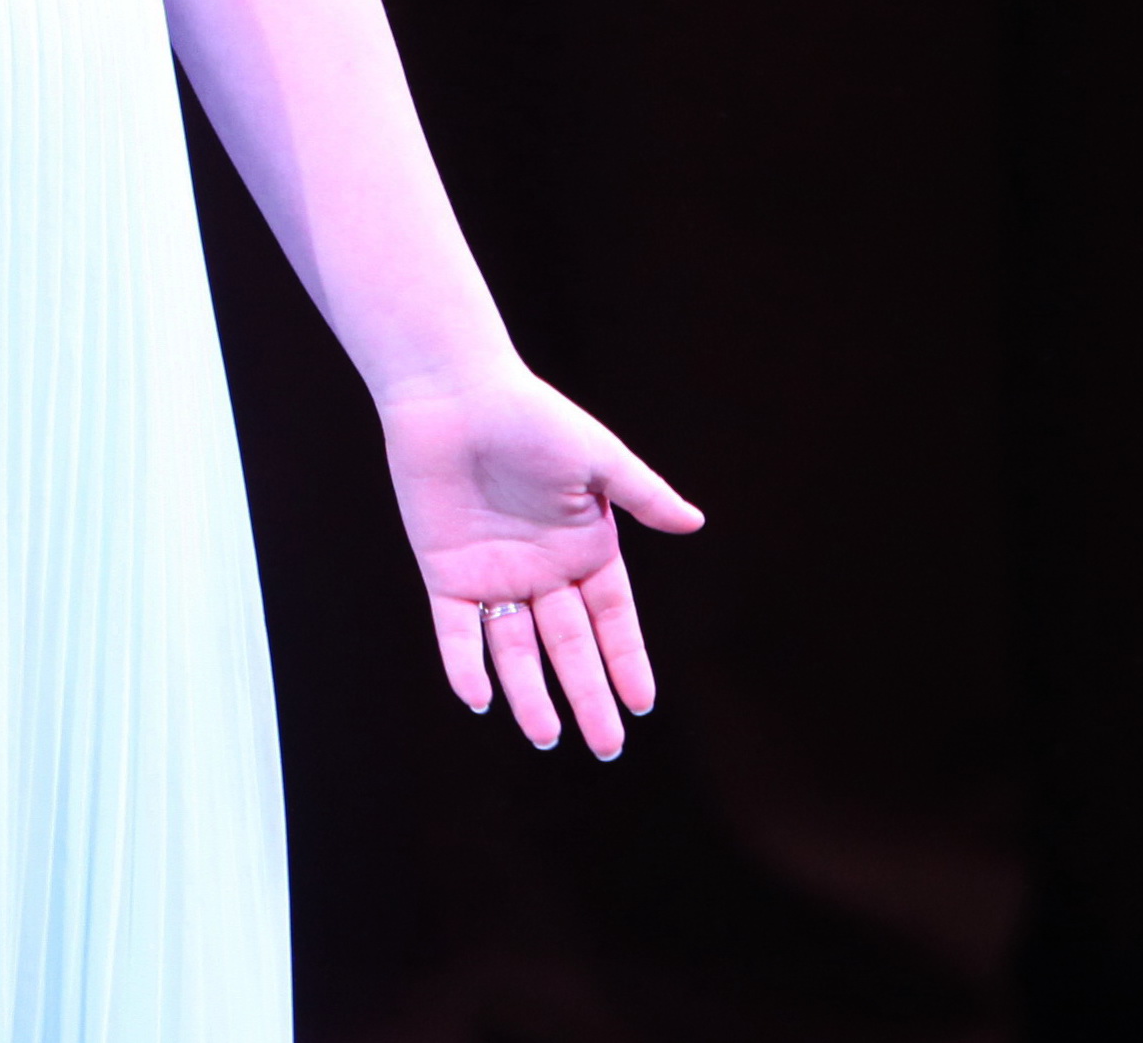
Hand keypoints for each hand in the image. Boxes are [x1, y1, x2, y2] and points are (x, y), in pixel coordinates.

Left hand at [380, 369, 703, 758]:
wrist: (454, 394)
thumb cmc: (531, 416)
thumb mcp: (597, 458)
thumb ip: (642, 495)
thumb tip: (696, 523)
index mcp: (584, 546)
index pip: (612, 618)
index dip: (626, 660)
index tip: (642, 704)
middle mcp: (542, 570)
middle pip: (569, 645)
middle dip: (588, 694)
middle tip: (607, 747)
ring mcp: (494, 574)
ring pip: (515, 649)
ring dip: (529, 693)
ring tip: (548, 737)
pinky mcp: (446, 571)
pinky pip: (457, 629)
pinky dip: (465, 663)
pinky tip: (479, 698)